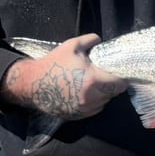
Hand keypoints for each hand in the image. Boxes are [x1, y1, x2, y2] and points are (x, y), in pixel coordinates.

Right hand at [3, 34, 126, 117]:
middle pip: (113, 94)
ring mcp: (83, 109)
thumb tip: (100, 40)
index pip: (120, 85)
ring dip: (102, 95)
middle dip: (111, 86)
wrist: (31, 83)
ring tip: (91, 85)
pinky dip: (92, 103)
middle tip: (103, 77)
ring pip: (103, 103)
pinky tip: (83, 93)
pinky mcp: (76, 116)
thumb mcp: (72, 45)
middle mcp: (90, 98)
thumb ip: (91, 40)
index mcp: (93, 80)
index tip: (116, 74)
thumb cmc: (53, 63)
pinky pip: (93, 110)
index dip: (121, 79)